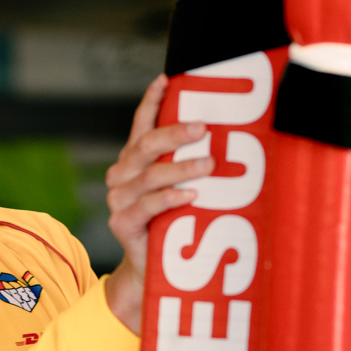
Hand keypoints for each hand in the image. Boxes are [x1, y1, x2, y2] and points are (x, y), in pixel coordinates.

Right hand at [101, 75, 211, 331]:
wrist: (151, 271)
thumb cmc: (174, 224)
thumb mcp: (182, 189)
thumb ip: (191, 165)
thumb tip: (232, 138)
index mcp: (133, 160)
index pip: (142, 124)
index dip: (152, 101)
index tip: (167, 78)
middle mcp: (121, 175)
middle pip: (146, 146)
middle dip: (175, 133)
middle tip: (204, 127)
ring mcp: (118, 200)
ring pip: (150, 175)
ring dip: (181, 168)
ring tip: (209, 164)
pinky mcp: (122, 224)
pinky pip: (146, 206)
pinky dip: (169, 199)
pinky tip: (190, 195)